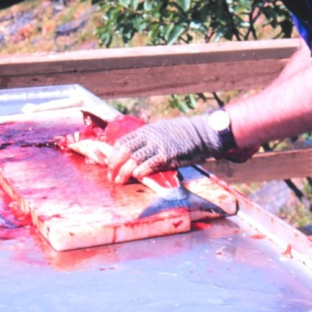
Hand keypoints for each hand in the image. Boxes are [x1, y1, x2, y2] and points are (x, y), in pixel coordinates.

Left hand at [106, 115, 225, 183]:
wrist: (202, 133)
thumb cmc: (182, 134)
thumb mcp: (160, 131)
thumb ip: (147, 140)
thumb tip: (133, 151)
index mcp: (146, 131)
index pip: (123, 142)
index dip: (113, 154)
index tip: (109, 165)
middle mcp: (149, 137)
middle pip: (124, 151)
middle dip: (114, 165)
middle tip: (111, 176)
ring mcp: (159, 146)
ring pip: (134, 159)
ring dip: (124, 172)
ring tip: (119, 181)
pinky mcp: (168, 155)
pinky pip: (150, 164)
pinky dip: (141, 171)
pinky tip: (137, 177)